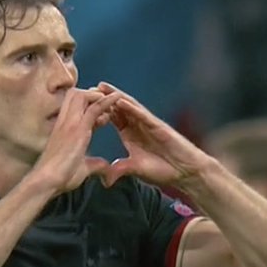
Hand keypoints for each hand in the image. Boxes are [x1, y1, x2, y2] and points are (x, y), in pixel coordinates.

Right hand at [32, 88, 118, 193]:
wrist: (48, 180)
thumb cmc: (61, 176)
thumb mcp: (82, 168)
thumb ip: (95, 164)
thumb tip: (106, 168)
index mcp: (64, 129)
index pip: (76, 108)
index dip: (91, 107)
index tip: (104, 115)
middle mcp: (66, 121)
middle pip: (75, 95)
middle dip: (92, 94)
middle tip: (106, 102)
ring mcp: (70, 122)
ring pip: (82, 96)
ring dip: (98, 95)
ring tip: (113, 99)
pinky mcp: (78, 127)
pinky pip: (94, 107)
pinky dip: (107, 101)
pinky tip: (117, 97)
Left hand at [93, 82, 212, 188]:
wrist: (184, 172)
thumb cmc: (163, 169)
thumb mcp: (135, 169)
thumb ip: (120, 170)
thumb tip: (105, 180)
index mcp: (130, 134)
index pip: (111, 118)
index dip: (98, 110)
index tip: (82, 104)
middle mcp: (138, 125)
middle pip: (117, 108)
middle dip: (103, 98)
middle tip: (87, 88)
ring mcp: (148, 124)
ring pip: (129, 107)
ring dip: (115, 96)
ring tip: (101, 86)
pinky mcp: (158, 127)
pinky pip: (142, 115)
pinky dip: (131, 108)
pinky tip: (121, 101)